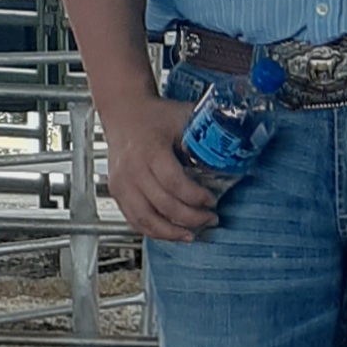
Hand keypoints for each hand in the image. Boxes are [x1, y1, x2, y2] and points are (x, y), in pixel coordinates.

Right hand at [102, 96, 219, 243]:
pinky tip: (169, 233)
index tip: (212, 201)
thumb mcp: (184, 118)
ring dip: (171, 232)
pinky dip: (152, 231)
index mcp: (151, 150)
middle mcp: (133, 169)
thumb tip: (229, 159)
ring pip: (146, 219)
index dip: (196, 197)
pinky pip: (134, 219)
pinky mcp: (117, 191)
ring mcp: (122, 182)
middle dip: (191, 218)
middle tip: (209, 219)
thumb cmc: (155, 115)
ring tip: (191, 235)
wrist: (124, 110)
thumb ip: (204, 138)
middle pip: (163, 205)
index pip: (175, 183)